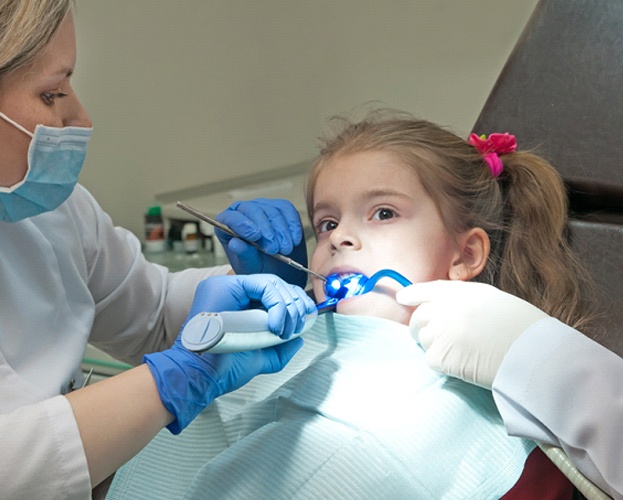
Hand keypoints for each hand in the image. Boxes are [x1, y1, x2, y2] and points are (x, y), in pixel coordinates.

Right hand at [144, 274, 314, 433]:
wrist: (203, 377)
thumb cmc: (224, 369)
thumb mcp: (260, 358)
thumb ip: (280, 349)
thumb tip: (299, 339)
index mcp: (240, 304)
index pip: (274, 292)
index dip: (294, 303)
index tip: (306, 320)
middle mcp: (233, 291)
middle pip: (276, 284)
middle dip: (296, 304)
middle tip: (298, 326)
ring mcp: (228, 286)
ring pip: (272, 283)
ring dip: (288, 306)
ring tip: (285, 330)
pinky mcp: (226, 286)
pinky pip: (262, 285)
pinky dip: (277, 304)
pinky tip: (275, 326)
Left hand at [215, 198, 307, 287]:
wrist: (277, 268)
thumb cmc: (258, 266)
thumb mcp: (249, 266)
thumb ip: (243, 254)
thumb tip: (235, 243)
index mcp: (228, 224)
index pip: (231, 218)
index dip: (243, 225)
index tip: (255, 237)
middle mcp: (244, 211)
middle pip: (253, 211)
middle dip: (266, 230)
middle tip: (274, 249)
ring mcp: (263, 207)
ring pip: (272, 211)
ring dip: (281, 231)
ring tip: (286, 249)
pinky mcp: (281, 208)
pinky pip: (288, 210)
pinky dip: (293, 225)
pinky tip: (294, 239)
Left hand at [395, 280, 547, 387]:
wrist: (531, 352)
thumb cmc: (519, 327)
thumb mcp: (490, 299)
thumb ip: (462, 300)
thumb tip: (441, 307)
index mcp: (458, 292)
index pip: (425, 290)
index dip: (412, 294)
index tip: (402, 298)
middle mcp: (443, 309)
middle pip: (418, 317)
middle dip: (420, 326)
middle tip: (433, 336)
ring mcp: (439, 332)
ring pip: (423, 339)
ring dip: (434, 344)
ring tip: (460, 350)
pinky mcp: (439, 356)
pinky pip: (431, 359)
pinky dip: (442, 362)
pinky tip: (462, 363)